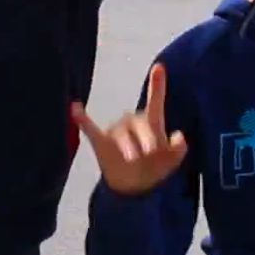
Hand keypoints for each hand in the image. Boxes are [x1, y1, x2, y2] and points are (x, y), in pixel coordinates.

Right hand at [72, 63, 187, 195]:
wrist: (134, 188)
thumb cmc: (154, 168)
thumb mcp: (170, 161)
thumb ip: (178, 150)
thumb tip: (180, 136)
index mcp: (152, 124)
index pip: (155, 101)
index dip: (157, 84)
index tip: (159, 66)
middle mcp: (133, 124)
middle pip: (139, 122)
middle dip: (146, 136)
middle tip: (152, 151)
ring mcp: (116, 133)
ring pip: (121, 133)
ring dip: (127, 144)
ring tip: (133, 158)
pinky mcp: (100, 142)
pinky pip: (89, 128)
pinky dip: (81, 118)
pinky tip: (74, 108)